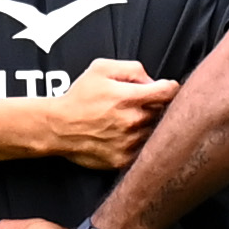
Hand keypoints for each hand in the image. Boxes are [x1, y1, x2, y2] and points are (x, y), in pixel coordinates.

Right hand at [36, 57, 175, 170]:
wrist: (58, 127)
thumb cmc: (80, 97)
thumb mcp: (101, 68)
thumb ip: (132, 69)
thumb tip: (152, 81)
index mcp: (129, 98)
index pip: (169, 92)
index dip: (171, 88)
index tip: (165, 89)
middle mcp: (133, 122)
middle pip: (164, 112)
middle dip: (156, 106)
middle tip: (139, 104)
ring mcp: (130, 143)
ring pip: (155, 132)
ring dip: (149, 125)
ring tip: (129, 120)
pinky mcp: (124, 160)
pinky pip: (144, 150)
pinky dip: (140, 143)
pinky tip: (125, 136)